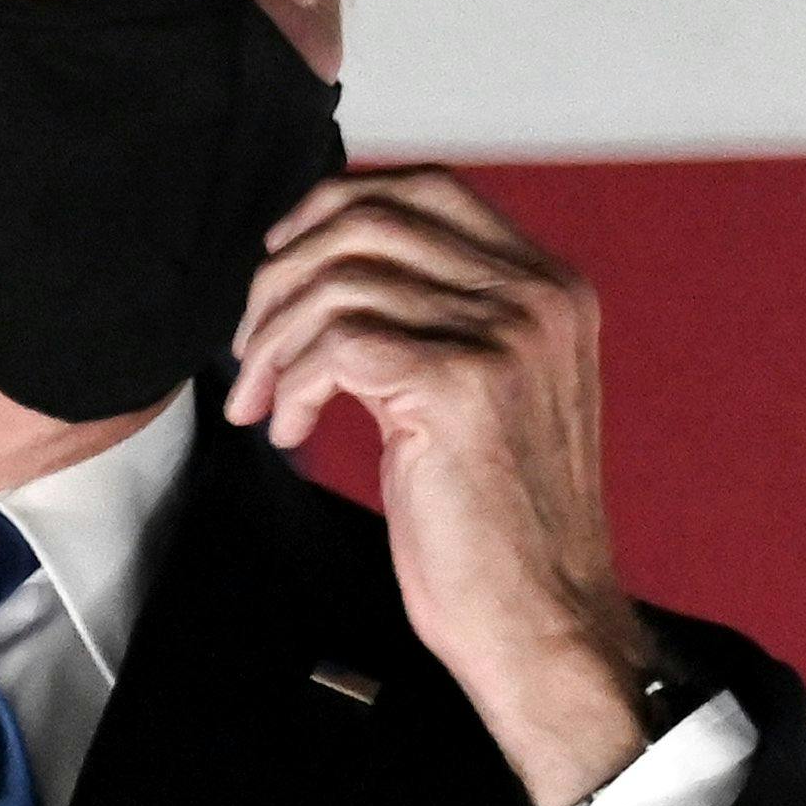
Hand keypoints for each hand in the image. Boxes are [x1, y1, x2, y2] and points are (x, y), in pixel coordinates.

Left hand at [224, 167, 657, 805]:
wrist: (543, 618)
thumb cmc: (506, 525)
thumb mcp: (494, 392)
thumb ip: (446, 318)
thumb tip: (336, 269)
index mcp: (553, 289)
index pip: (430, 187)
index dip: (337, 205)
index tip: (283, 254)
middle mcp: (538, 298)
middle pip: (373, 220)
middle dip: (285, 272)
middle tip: (252, 340)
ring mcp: (503, 337)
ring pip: (342, 281)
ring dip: (275, 339)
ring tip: (265, 397)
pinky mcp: (457, 387)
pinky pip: (334, 346)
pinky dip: (293, 384)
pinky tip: (294, 429)